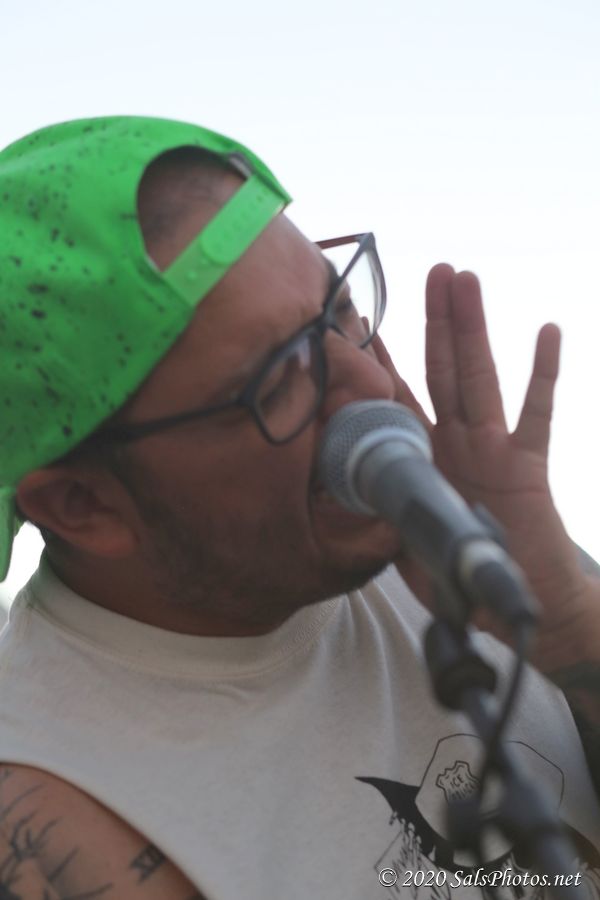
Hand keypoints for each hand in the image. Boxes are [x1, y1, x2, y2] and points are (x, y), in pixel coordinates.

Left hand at [374, 263, 599, 673]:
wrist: (516, 598)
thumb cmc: (456, 570)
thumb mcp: (400, 539)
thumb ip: (377, 510)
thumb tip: (337, 489)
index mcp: (423, 454)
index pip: (399, 395)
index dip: (383, 357)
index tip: (362, 316)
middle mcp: (457, 441)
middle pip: (443, 368)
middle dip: (435, 320)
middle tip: (432, 271)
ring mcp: (493, 448)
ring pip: (480, 377)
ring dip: (472, 329)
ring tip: (465, 280)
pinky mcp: (528, 466)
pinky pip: (536, 415)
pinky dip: (542, 375)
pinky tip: (546, 331)